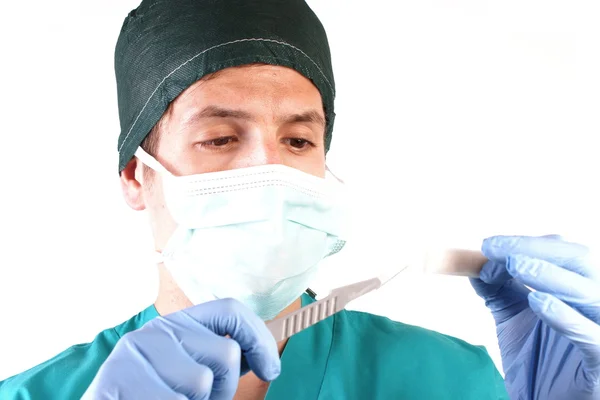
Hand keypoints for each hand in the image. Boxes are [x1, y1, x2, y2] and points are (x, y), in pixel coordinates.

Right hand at [82, 298, 280, 399]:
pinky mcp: (116, 380)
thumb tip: (261, 356)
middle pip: (226, 353)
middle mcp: (156, 330)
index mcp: (177, 324)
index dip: (259, 338)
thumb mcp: (183, 368)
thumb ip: (215, 359)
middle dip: (223, 389)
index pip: (230, 310)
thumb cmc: (149, 394)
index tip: (270, 370)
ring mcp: (135, 353)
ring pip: (202, 384)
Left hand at [470, 235, 599, 399]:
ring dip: (549, 275)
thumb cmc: (536, 361)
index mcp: (579, 289)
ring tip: (516, 266)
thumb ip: (498, 288)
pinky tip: (537, 302)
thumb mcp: (512, 316)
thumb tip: (477, 261)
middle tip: (496, 248)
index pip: (562, 253)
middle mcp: (597, 305)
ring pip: (589, 293)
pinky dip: (565, 316)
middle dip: (535, 250)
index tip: (488, 245)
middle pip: (578, 262)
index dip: (527, 243)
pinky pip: (592, 337)